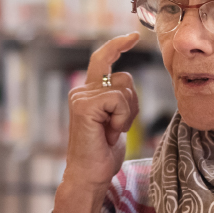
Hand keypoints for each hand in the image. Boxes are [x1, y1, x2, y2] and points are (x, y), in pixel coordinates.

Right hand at [53, 33, 140, 212]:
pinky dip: (122, 118)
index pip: (102, 59)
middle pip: (124, 78)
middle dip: (132, 104)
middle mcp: (80, 90)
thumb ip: (117, 101)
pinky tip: (110, 133)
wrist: (89, 176)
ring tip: (112, 132)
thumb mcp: (115, 121)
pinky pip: (118, 99)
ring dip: (128, 114)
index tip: (133, 36)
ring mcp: (80, 97)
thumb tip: (125, 82)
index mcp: (87, 93)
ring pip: (124, 89)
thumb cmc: (103, 154)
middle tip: (117, 129)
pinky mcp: (84, 105)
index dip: (117, 45)